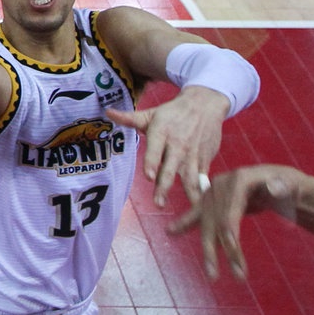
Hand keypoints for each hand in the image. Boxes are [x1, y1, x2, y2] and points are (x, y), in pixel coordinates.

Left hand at [106, 86, 229, 206]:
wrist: (205, 103)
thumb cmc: (173, 112)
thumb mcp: (151, 113)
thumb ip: (129, 118)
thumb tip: (108, 111)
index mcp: (162, 133)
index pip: (155, 150)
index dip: (152, 163)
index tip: (149, 177)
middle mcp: (178, 145)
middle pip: (170, 169)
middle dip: (165, 186)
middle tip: (158, 202)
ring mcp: (192, 154)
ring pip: (189, 177)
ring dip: (188, 194)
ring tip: (187, 212)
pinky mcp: (205, 160)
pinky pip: (202, 178)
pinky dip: (203, 192)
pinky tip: (205, 207)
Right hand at [169, 164, 303, 278]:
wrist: (283, 183)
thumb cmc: (291, 186)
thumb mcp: (293, 184)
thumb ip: (285, 186)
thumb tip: (273, 187)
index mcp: (240, 178)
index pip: (230, 210)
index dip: (230, 233)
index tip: (235, 256)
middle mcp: (222, 184)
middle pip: (216, 220)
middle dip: (222, 250)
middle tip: (236, 275)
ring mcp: (214, 192)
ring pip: (207, 223)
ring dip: (208, 250)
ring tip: (211, 273)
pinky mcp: (212, 200)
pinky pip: (197, 214)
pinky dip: (184, 223)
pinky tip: (171, 232)